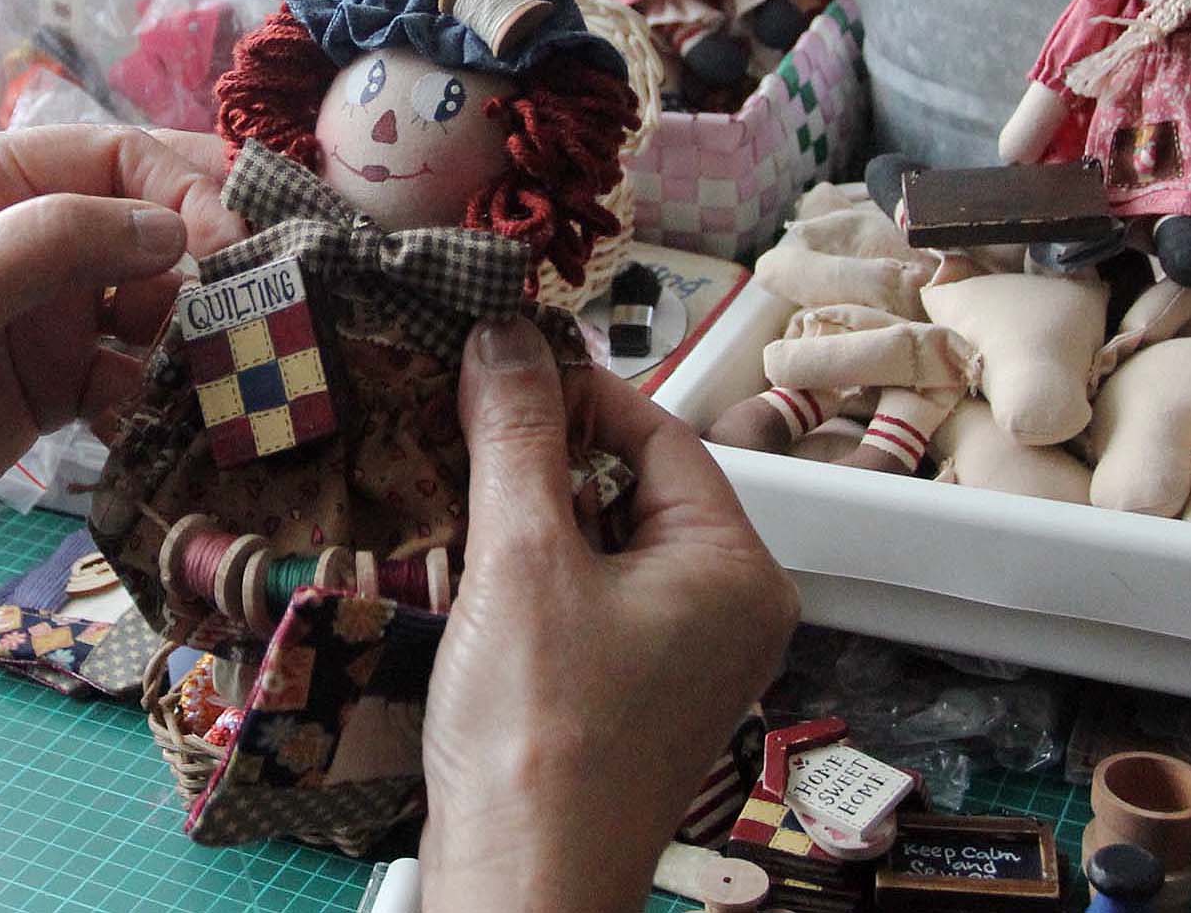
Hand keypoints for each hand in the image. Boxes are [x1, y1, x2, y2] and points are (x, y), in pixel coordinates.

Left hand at [0, 127, 245, 637]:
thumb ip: (52, 244)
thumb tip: (173, 227)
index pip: (113, 160)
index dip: (180, 193)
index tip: (231, 247)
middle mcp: (23, 233)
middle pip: (146, 227)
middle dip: (199, 266)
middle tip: (249, 310)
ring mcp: (44, 309)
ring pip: (153, 301)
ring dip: (184, 335)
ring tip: (195, 373)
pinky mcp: (56, 380)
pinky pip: (134, 370)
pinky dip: (151, 390)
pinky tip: (136, 417)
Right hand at [419, 319, 797, 912]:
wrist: (522, 887)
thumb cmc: (540, 739)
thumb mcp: (521, 560)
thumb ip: (515, 436)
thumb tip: (505, 333)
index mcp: (736, 571)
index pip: (660, 433)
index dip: (573, 391)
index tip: (494, 367)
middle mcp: (728, 612)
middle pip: (633, 486)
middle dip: (544, 456)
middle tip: (460, 428)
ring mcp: (683, 659)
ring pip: (604, 543)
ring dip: (529, 515)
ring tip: (454, 492)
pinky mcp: (632, 696)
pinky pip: (589, 599)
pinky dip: (531, 575)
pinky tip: (470, 569)